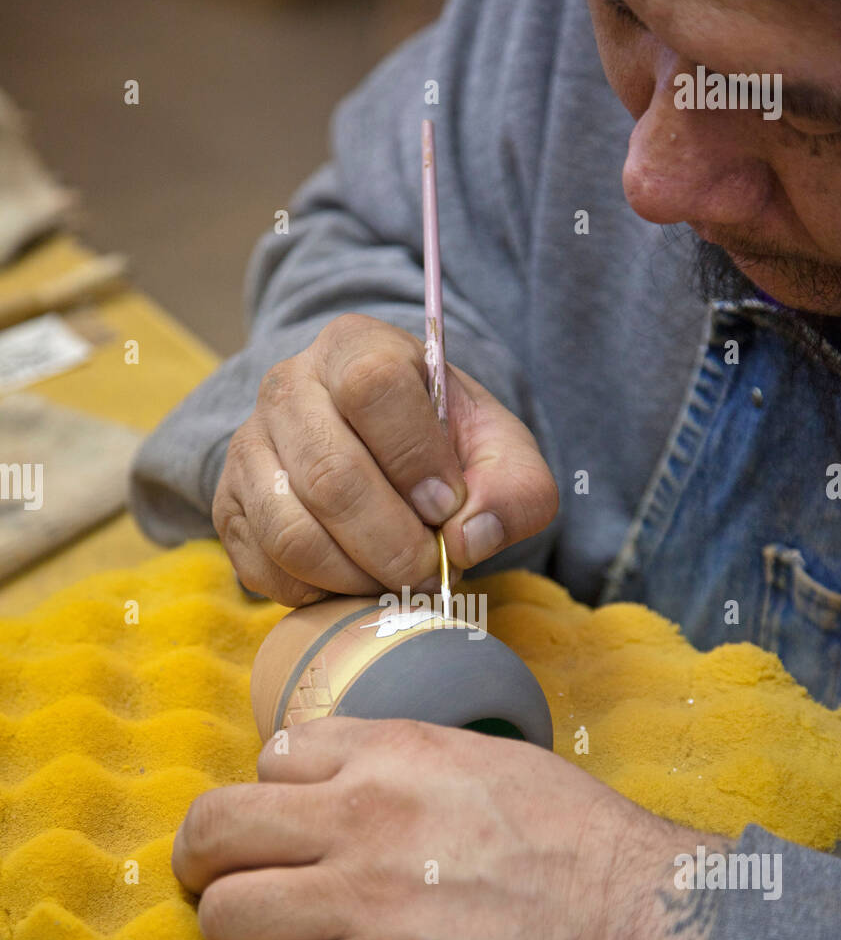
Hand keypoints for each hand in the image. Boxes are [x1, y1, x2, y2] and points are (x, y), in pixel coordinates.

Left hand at [172, 718, 726, 939]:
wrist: (636, 927)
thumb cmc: (581, 841)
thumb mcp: (489, 757)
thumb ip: (406, 757)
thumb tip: (351, 770)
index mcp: (390, 754)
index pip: (269, 756)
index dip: (272, 790)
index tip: (290, 818)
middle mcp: (358, 820)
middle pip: (216, 829)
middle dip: (206, 856)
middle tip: (221, 874)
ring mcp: (359, 907)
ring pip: (224, 915)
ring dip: (240, 927)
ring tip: (273, 935)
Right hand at [212, 314, 557, 606]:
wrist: (381, 453)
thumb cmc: (445, 449)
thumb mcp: (500, 453)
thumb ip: (514, 490)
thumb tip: (468, 538)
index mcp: (356, 347)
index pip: (373, 388)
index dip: (415, 459)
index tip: (448, 505)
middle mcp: (287, 386)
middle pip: (331, 475)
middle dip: (393, 543)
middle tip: (427, 570)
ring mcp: (248, 447)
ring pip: (290, 531)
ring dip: (356, 575)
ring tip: (393, 580)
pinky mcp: (229, 507)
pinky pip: (265, 568)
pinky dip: (318, 593)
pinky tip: (353, 580)